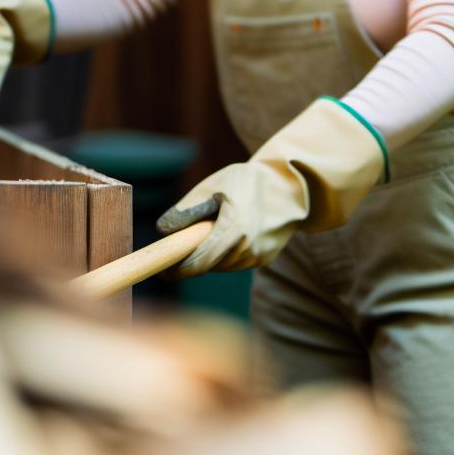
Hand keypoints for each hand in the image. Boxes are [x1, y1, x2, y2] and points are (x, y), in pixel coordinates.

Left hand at [158, 97, 388, 275]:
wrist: (290, 186)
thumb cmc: (247, 181)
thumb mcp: (214, 186)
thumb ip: (188, 208)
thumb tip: (163, 230)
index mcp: (235, 229)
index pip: (201, 260)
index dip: (180, 270)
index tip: (163, 273)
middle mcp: (250, 247)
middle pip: (211, 266)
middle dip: (190, 265)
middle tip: (172, 261)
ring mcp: (260, 255)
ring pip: (224, 266)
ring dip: (208, 260)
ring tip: (197, 245)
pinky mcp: (267, 257)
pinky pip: (238, 263)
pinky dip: (224, 257)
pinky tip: (219, 242)